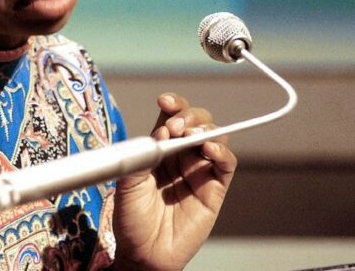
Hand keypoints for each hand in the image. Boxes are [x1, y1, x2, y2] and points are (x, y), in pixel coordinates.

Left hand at [112, 93, 236, 270]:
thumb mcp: (128, 181)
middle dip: (188, 115)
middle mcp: (182, 155)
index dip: (173, 105)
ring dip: (204, 129)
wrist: (142, 254)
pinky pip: (226, 164)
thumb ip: (143, 155)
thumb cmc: (131, 217)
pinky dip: (222, 152)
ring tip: (189, 136)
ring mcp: (198, 170)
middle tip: (174, 127)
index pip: (172, 116)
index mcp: (160, 147)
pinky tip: (209, 149)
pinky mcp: (213, 189)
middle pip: (196, 121)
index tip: (165, 102)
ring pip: (214, 136)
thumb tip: (159, 134)